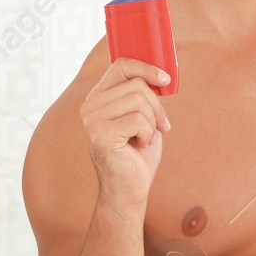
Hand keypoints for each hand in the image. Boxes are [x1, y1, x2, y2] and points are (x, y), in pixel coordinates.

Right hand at [80, 56, 170, 205]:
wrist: (128, 190)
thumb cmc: (136, 155)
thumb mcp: (141, 117)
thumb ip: (142, 94)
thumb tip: (161, 73)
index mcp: (98, 97)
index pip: (121, 65)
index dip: (147, 68)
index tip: (166, 81)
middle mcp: (90, 106)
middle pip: (136, 84)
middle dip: (156, 107)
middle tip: (159, 127)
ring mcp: (92, 120)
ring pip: (139, 101)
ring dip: (151, 123)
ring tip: (144, 139)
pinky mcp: (100, 135)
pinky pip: (138, 120)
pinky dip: (147, 135)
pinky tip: (138, 146)